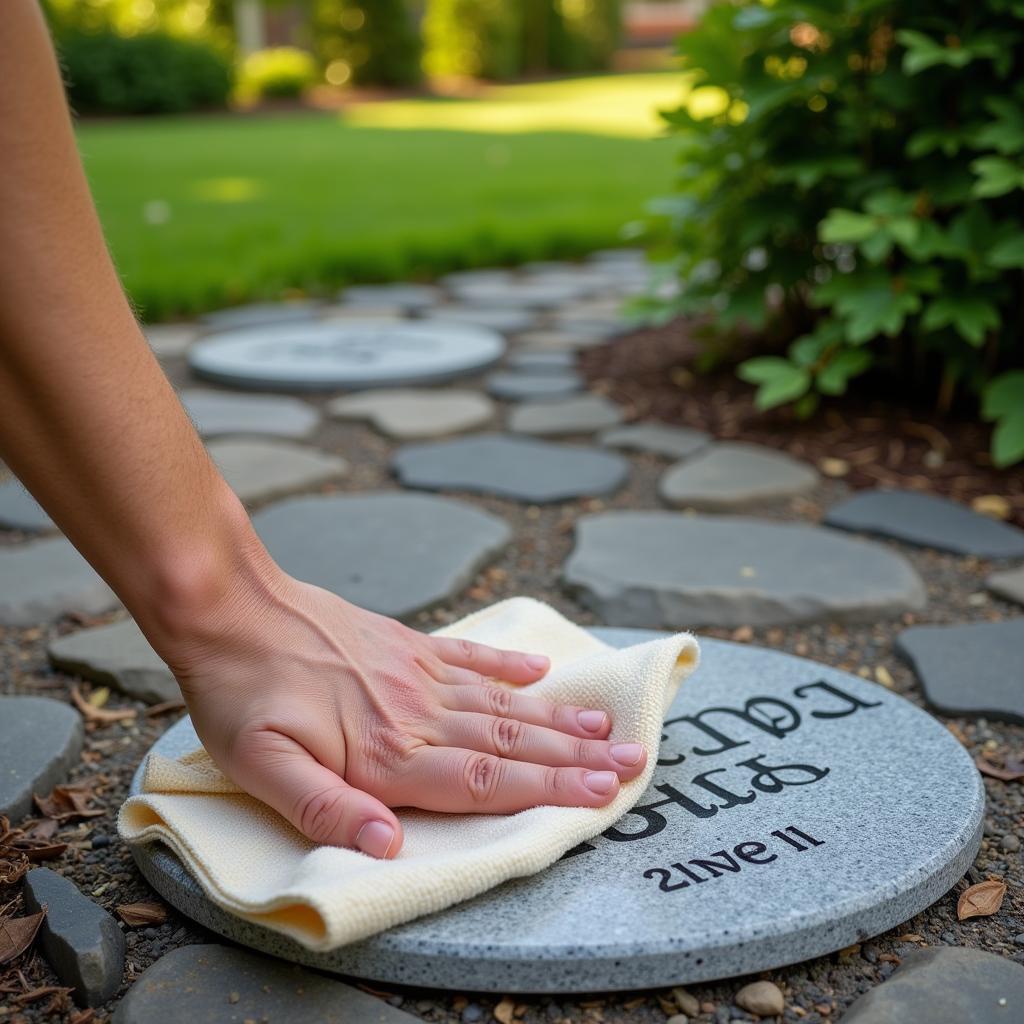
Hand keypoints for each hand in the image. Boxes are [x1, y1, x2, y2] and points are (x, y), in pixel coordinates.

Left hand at [164, 567, 647, 858]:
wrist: (233, 608)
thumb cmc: (242, 694)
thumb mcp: (260, 766)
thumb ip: (326, 808)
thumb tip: (387, 848)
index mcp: (388, 753)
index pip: (484, 781)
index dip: (548, 790)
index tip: (602, 794)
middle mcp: (416, 713)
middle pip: (510, 741)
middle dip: (575, 757)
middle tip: (633, 761)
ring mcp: (416, 673)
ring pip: (501, 703)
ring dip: (557, 717)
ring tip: (606, 726)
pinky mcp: (405, 644)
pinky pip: (469, 656)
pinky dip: (508, 666)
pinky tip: (541, 670)